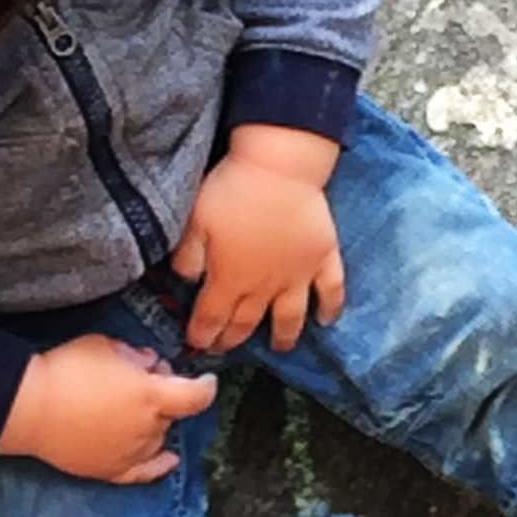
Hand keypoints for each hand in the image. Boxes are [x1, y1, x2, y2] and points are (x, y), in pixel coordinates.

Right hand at [0, 336, 216, 483]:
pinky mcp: (109, 471)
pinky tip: (169, 461)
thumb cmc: (66, 370)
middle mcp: (147, 429)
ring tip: (126, 406)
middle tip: (140, 380)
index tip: (206, 379)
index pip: (195, 396)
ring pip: (157, 438)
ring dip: (153, 422)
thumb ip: (134, 356)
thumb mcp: (104, 346)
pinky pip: (143, 472)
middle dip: (164, 396)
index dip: (205, 386)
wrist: (28, 407)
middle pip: (170, 414)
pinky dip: (158, 465)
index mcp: (151, 397)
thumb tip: (148, 364)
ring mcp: (130, 454)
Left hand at [171, 124, 346, 352]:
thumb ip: (187, 257)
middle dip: (232, 340)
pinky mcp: (322, 258)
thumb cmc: (232, 190)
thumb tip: (185, 281)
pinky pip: (331, 290)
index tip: (196, 344)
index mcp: (229, 279)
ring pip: (290, 318)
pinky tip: (326, 321)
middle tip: (224, 349)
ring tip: (279, 349)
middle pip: (247, 322)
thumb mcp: (194, 222)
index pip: (211, 318)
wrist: (278, 167)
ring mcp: (298, 276)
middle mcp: (264, 287)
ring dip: (283, 337)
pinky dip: (330, 309)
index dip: (202, 335)